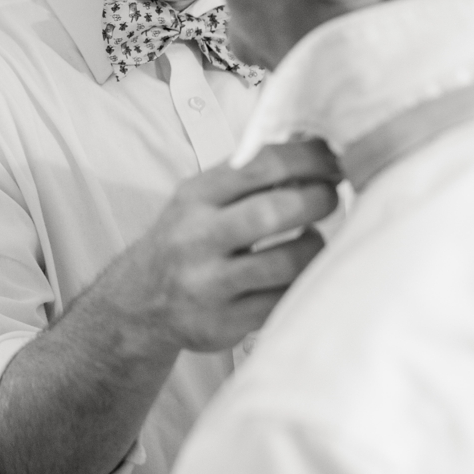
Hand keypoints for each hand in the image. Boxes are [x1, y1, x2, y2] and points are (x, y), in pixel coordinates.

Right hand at [90, 140, 341, 355]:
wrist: (139, 299)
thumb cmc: (186, 239)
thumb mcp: (201, 199)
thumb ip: (248, 178)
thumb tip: (317, 150)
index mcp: (194, 197)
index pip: (259, 165)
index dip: (308, 159)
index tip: (334, 160)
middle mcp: (195, 238)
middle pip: (271, 213)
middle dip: (317, 201)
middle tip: (330, 199)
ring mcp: (208, 284)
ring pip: (285, 263)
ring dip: (315, 248)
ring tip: (315, 241)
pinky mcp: (224, 322)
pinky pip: (283, 302)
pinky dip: (302, 285)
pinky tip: (300, 274)